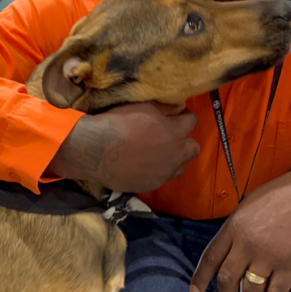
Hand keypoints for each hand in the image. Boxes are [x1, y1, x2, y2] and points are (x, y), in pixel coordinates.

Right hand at [46, 102, 199, 192]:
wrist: (97, 150)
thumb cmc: (119, 122)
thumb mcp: (144, 106)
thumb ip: (166, 107)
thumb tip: (180, 107)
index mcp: (176, 132)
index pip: (192, 120)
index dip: (184, 116)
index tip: (174, 115)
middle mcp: (175, 155)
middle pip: (193, 149)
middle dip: (184, 141)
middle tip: (169, 136)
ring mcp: (163, 173)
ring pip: (179, 168)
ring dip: (173, 159)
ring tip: (157, 154)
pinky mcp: (150, 185)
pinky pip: (160, 178)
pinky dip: (156, 171)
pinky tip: (142, 165)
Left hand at [189, 164, 290, 291]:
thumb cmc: (279, 196)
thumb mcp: (246, 206)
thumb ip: (235, 229)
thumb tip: (227, 251)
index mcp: (234, 228)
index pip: (211, 257)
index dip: (200, 277)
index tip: (195, 291)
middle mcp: (247, 245)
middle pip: (227, 278)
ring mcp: (268, 257)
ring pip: (250, 290)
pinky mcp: (290, 267)